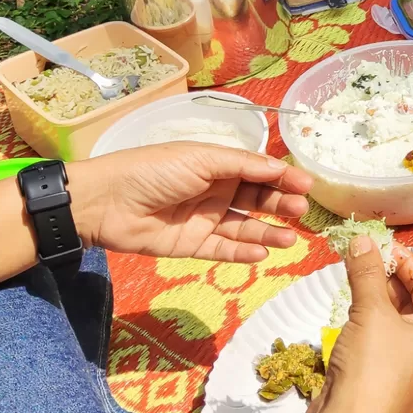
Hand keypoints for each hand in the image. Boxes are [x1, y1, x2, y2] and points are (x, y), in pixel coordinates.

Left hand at [69, 144, 312, 261]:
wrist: (106, 202)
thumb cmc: (154, 170)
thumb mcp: (200, 158)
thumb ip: (241, 164)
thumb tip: (279, 167)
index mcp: (217, 165)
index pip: (258, 171)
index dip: (282, 177)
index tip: (307, 185)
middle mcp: (215, 191)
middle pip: (256, 199)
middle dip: (280, 204)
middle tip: (301, 210)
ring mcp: (205, 220)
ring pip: (244, 228)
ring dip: (268, 232)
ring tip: (291, 239)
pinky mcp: (192, 246)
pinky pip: (223, 250)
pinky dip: (243, 253)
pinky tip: (263, 253)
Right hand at [302, 241, 412, 412]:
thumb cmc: (373, 366)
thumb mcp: (371, 312)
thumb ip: (367, 273)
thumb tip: (361, 239)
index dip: (404, 259)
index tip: (379, 242)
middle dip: (388, 274)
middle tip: (361, 253)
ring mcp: (406, 361)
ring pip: (393, 315)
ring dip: (374, 294)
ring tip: (353, 271)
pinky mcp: (383, 373)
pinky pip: (379, 334)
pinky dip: (366, 316)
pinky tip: (350, 304)